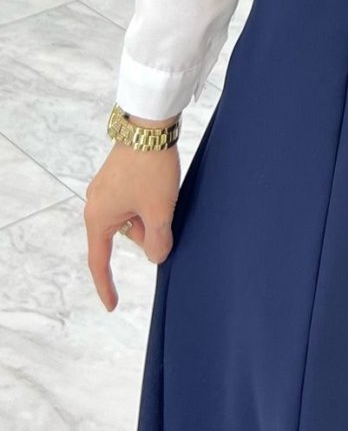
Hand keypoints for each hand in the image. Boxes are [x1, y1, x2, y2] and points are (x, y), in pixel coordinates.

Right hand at [84, 136, 179, 310]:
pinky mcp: (118, 177)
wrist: (149, 124)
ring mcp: (106, 189)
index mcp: (98, 218)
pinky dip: (149, 205)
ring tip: (168, 197)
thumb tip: (156, 257)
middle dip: (148, 235)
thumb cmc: (150, 169)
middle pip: (123, 237)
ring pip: (131, 219)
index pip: (99, 261)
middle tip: (168, 218)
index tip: (113, 305)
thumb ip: (158, 241)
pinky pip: (133, 203)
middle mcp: (96, 204)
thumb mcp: (159, 211)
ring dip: (151, 217)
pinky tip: (165, 192)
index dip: (107, 286)